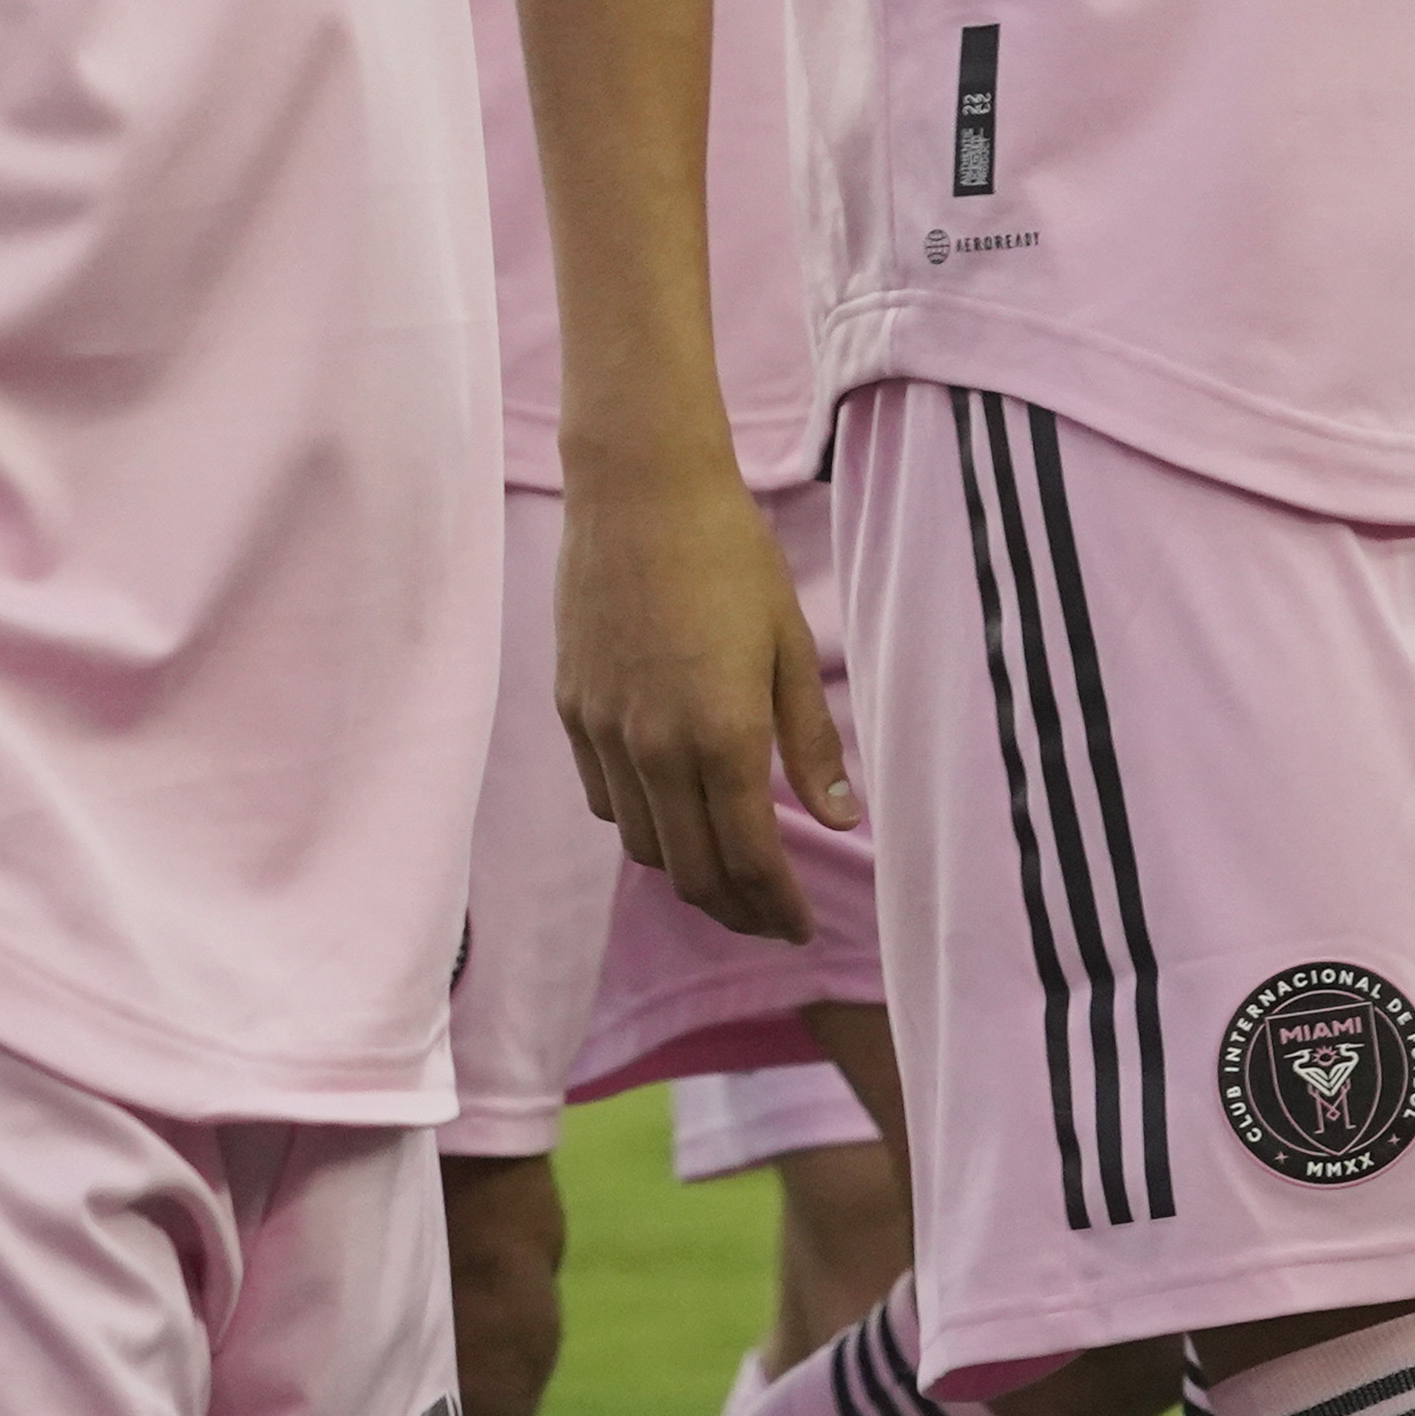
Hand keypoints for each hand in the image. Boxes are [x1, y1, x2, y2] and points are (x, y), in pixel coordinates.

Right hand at [556, 445, 852, 939]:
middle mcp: (655, 747)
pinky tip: (672, 812)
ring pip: (641, 845)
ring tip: (724, 875)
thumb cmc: (730, 555)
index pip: (749, 860)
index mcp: (722, 734)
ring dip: (686, 874)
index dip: (777, 907)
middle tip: (770, 918)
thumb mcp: (790, 645)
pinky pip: (603, 797)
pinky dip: (641, 824)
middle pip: (692, 872)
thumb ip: (810, 742)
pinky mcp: (573, 708)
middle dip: (736, 910)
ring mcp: (605, 730)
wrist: (639, 488)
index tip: (799, 927)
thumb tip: (841, 821)